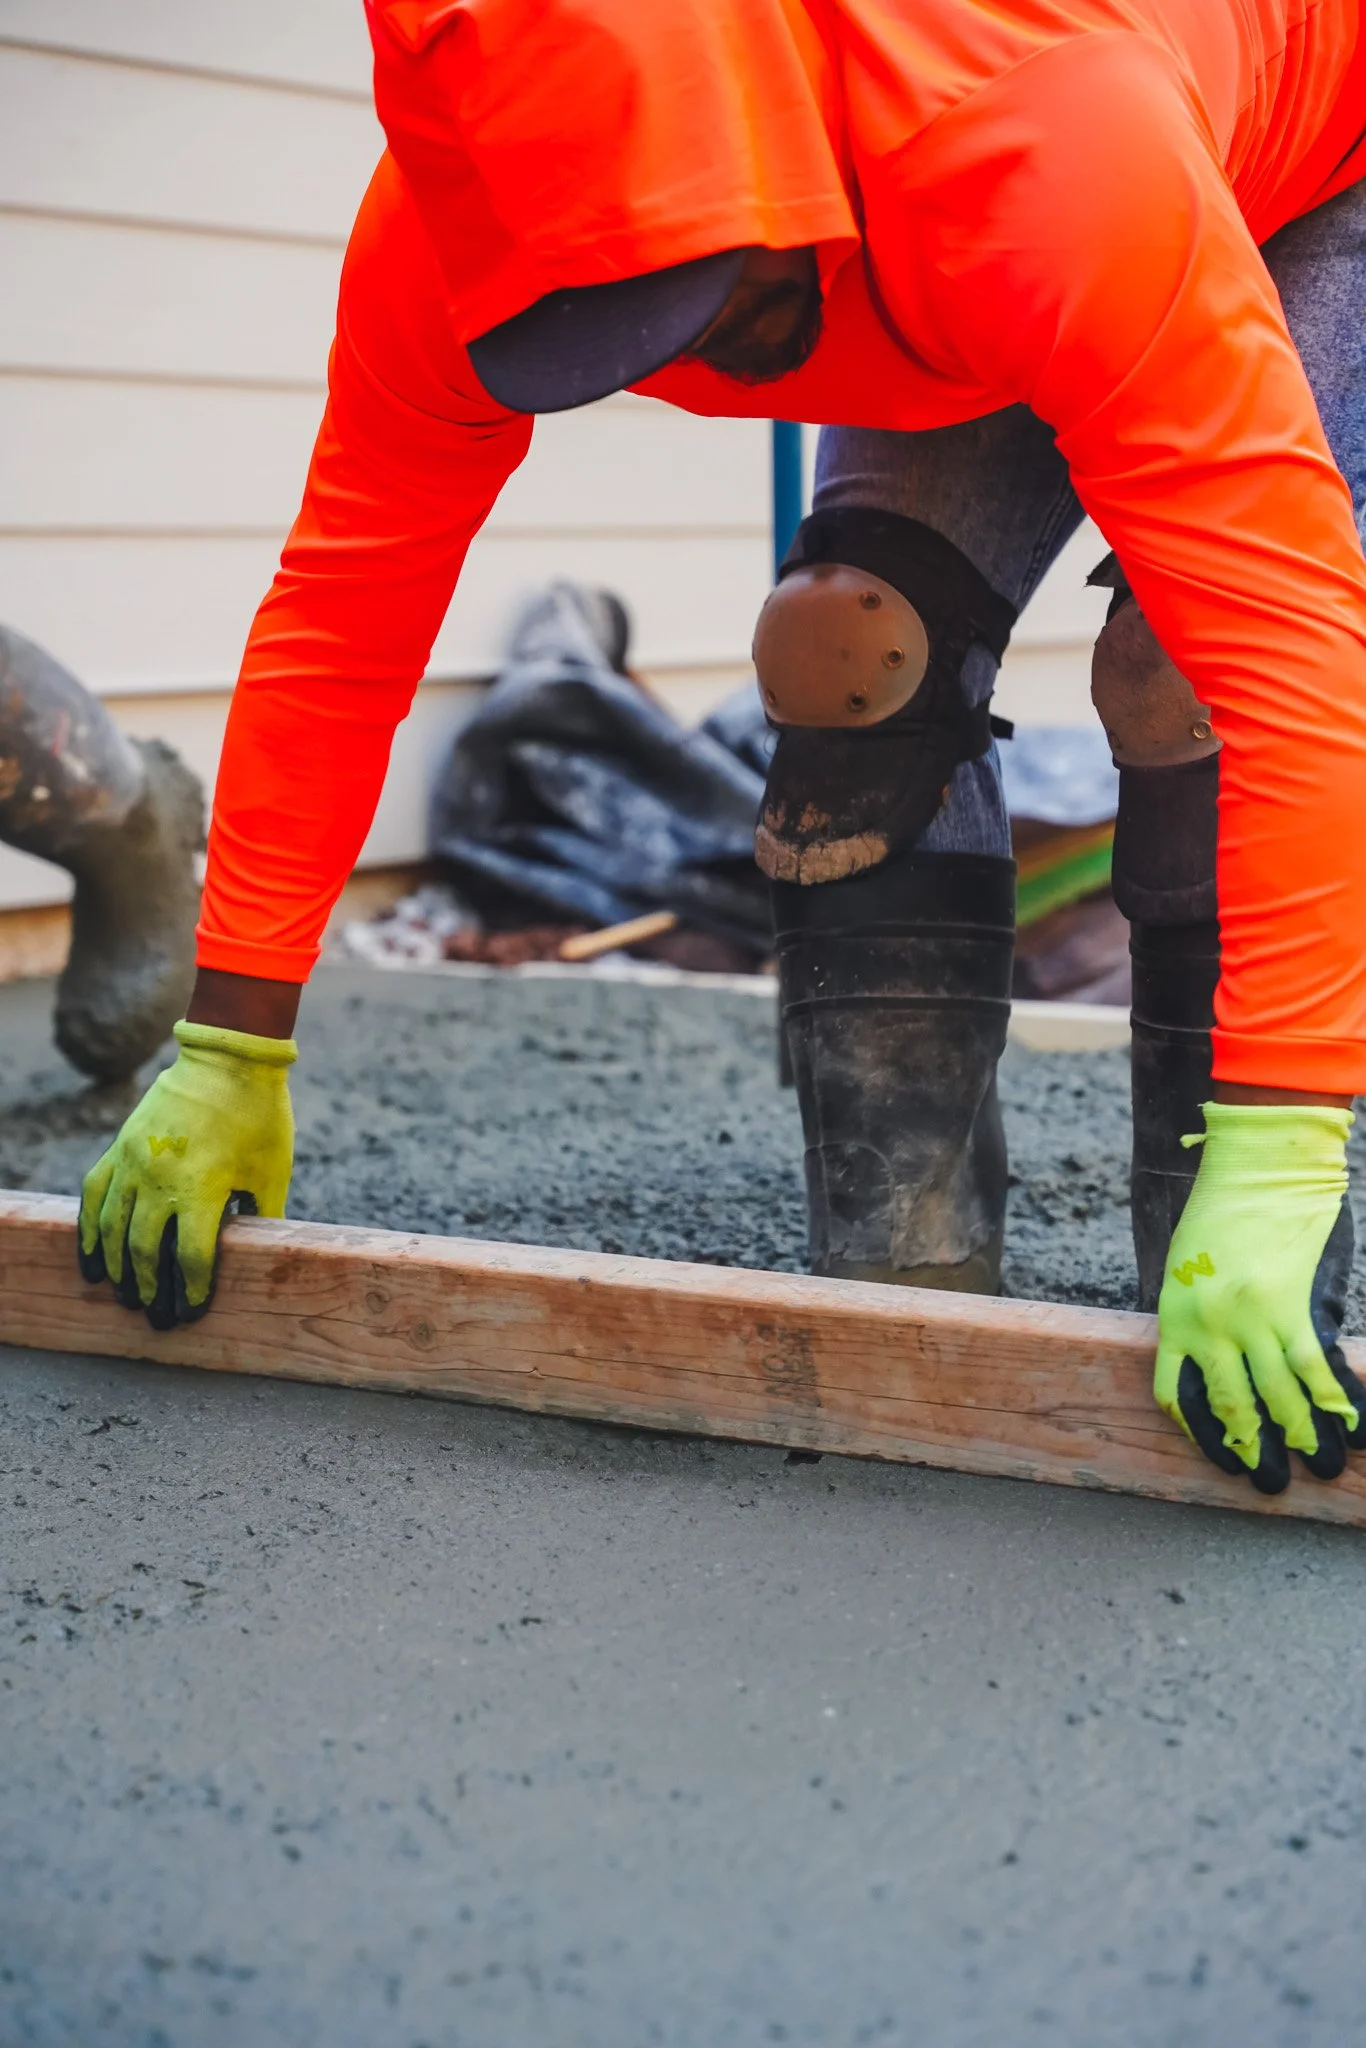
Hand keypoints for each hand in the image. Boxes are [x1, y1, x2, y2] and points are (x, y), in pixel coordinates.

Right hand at [78, 1020, 295, 1328]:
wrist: (227, 1059)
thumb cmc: (259, 1115)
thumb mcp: (272, 1169)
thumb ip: (262, 1215)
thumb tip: (257, 1253)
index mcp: (204, 1187)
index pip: (190, 1256)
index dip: (192, 1289)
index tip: (192, 1309)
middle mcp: (161, 1178)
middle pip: (143, 1249)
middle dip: (148, 1287)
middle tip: (152, 1313)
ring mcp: (134, 1161)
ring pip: (112, 1227)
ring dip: (116, 1266)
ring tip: (123, 1293)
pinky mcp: (121, 1146)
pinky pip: (95, 1193)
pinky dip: (90, 1227)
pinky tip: (92, 1254)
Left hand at [1154, 1102, 1365, 1493]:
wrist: (1257, 1164)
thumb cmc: (1220, 1209)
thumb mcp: (1186, 1266)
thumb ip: (1198, 1314)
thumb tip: (1220, 1360)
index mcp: (1175, 1316)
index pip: (1177, 1396)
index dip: (1202, 1435)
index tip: (1223, 1456)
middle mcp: (1207, 1326)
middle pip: (1230, 1406)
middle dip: (1254, 1451)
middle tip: (1271, 1484)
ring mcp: (1250, 1319)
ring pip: (1278, 1397)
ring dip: (1301, 1437)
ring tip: (1319, 1465)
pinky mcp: (1291, 1306)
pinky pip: (1315, 1369)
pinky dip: (1334, 1401)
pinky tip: (1348, 1424)